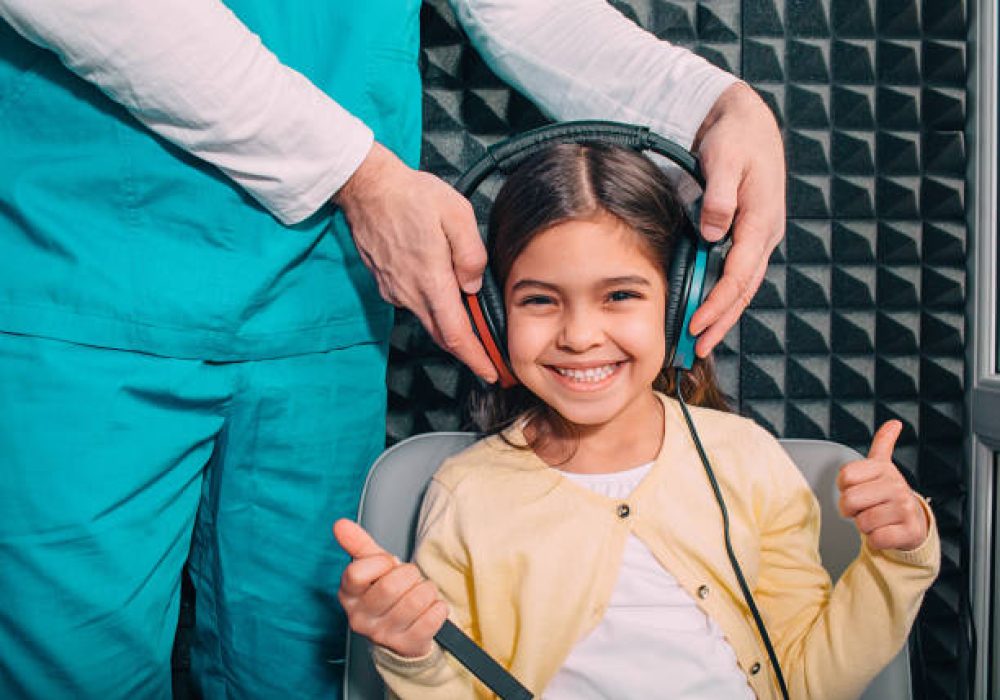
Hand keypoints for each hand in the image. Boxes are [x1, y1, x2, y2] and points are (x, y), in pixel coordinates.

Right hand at [333, 143, 498, 382]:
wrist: (367, 187)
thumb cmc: (412, 196)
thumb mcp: (457, 215)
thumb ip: (471, 254)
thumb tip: (473, 286)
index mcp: (431, 281)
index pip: (456, 335)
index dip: (476, 358)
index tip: (491, 372)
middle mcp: (410, 294)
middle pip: (443, 335)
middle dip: (467, 352)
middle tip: (489, 359)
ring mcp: (395, 291)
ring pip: (428, 320)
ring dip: (450, 327)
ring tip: (472, 324)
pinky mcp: (385, 284)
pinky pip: (414, 303)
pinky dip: (432, 307)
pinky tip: (442, 293)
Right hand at [333, 518, 448, 658]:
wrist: (402, 632)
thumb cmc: (387, 594)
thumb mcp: (372, 567)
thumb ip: (358, 544)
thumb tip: (340, 523)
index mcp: (348, 595)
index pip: (357, 572)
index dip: (380, 562)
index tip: (387, 565)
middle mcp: (360, 618)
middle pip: (391, 585)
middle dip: (410, 574)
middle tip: (409, 580)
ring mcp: (383, 635)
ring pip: (417, 598)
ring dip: (427, 590)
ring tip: (419, 594)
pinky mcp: (407, 645)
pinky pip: (434, 615)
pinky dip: (438, 607)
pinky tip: (428, 610)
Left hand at [688, 81, 785, 356]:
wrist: (746, 120)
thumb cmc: (735, 138)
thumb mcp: (725, 160)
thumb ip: (719, 198)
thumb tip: (713, 233)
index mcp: (761, 220)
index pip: (739, 273)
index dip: (718, 302)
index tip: (697, 323)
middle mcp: (764, 233)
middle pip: (744, 288)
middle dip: (721, 321)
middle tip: (698, 348)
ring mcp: (758, 234)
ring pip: (743, 284)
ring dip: (724, 314)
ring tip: (702, 340)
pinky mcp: (748, 232)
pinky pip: (737, 271)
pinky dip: (724, 294)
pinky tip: (709, 309)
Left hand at [837, 421, 928, 551]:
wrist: (913, 523)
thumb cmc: (889, 496)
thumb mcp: (883, 467)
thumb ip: (883, 443)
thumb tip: (894, 423)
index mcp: (884, 469)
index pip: (845, 477)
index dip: (844, 488)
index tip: (857, 490)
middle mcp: (896, 486)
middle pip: (849, 500)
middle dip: (851, 510)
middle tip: (865, 509)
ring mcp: (905, 508)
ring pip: (863, 522)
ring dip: (864, 526)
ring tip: (878, 519)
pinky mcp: (909, 531)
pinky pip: (876, 539)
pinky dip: (875, 540)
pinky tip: (885, 532)